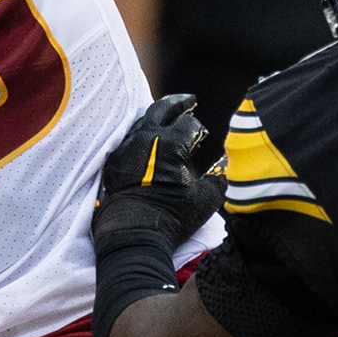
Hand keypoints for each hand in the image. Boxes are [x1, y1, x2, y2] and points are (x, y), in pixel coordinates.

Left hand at [94, 92, 221, 253]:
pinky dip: (141, 132)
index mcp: (171, 144)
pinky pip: (128, 136)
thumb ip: (219, 177)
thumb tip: (223, 164)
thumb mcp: (206, 199)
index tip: (203, 136)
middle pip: (163, 108)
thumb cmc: (172, 218)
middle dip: (179, 103)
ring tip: (168, 117)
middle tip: (189, 101)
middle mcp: (146, 139)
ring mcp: (126, 147)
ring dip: (158, 116)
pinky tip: (148, 138)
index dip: (199, 128)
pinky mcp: (113, 160)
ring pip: (143, 120)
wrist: (133, 235)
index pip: (189, 123)